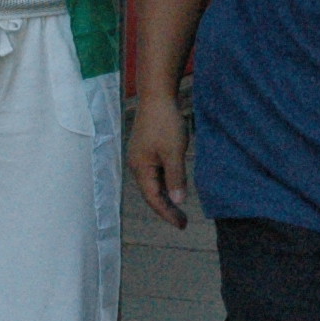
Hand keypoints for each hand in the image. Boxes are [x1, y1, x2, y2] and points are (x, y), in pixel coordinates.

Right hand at [128, 90, 190, 228]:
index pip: (153, 199)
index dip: (167, 213)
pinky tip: (174, 185)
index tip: (182, 225)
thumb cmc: (165, 123)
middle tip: (183, 221)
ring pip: (153, 183)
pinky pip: (154, 172)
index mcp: (140, 168)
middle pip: (151, 193)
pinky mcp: (145, 148)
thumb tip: (178, 201)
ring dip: (166, 196)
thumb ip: (176, 178)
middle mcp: (136, 165)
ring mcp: (140, 156)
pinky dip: (165, 182)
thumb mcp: (174, 152)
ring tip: (179, 208)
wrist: (156, 95)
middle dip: (166, 208)